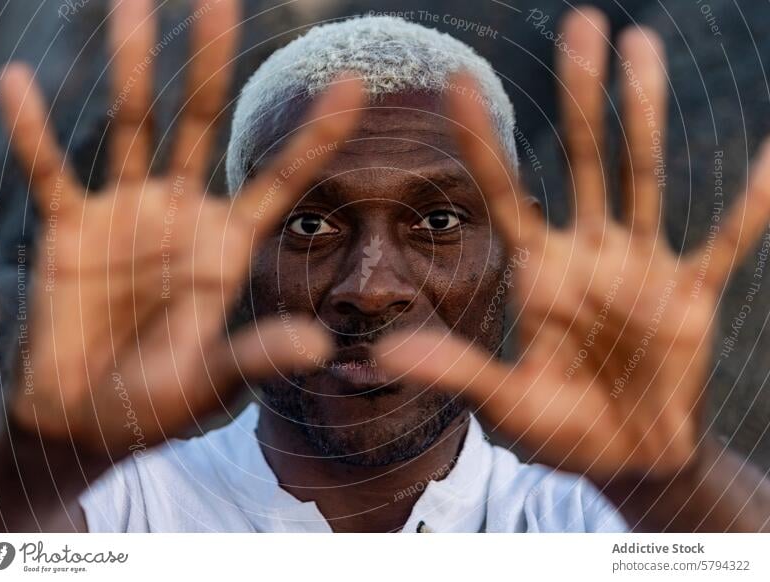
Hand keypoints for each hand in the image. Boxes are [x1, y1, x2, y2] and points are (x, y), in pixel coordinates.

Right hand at [0, 0, 362, 454]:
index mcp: (227, 247)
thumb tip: (319, 346)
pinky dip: (35, 135)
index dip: (316, 135)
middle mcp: (182, 216)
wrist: (86, 418)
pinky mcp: (70, 229)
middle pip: (200, 126)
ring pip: (131, 128)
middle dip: (212, 66)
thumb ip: (256, 356)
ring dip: (132, 69)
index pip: (280, 180)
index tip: (356, 83)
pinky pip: (52, 173)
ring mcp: (126, 215)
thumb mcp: (211, 383)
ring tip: (134, 5)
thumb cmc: (157, 404)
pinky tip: (19, 83)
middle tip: (220, 0)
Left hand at [375, 9, 769, 480]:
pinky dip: (746, 207)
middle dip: (581, 99)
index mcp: (538, 273)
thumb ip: (456, 369)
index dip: (483, 143)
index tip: (459, 82)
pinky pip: (724, 242)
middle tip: (581, 26)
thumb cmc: (559, 428)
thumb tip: (384, 353)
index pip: (504, 195)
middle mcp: (588, 255)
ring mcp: (640, 267)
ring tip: (642, 47)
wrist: (623, 456)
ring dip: (646, 116)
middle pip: (582, 162)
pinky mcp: (689, 294)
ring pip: (642, 178)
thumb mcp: (505, 402)